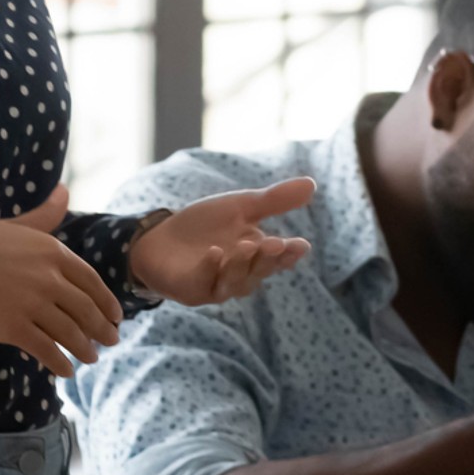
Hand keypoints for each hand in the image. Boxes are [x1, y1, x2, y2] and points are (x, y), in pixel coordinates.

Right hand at [0, 186, 122, 377]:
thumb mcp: (18, 224)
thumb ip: (45, 215)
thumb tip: (63, 191)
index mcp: (54, 253)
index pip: (92, 282)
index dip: (107, 302)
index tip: (116, 316)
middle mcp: (49, 279)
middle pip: (86, 310)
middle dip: (102, 329)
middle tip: (112, 340)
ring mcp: (32, 305)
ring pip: (70, 333)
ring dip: (85, 349)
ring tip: (91, 357)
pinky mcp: (13, 327)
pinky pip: (45, 350)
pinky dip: (59, 363)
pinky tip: (66, 371)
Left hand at [128, 178, 315, 305]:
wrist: (160, 238)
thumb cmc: (205, 225)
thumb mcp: (241, 206)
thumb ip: (274, 200)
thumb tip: (312, 184)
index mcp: (257, 255)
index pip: (279, 258)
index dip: (290, 253)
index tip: (301, 245)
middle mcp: (241, 275)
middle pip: (260, 271)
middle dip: (268, 258)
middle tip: (276, 243)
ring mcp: (217, 285)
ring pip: (235, 281)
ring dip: (242, 264)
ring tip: (247, 244)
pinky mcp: (192, 289)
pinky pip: (204, 282)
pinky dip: (210, 268)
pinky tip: (215, 253)